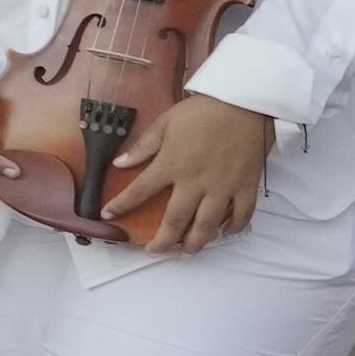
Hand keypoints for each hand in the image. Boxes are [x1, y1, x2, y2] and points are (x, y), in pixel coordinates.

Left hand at [104, 93, 278, 253]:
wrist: (243, 104)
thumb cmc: (202, 112)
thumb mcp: (165, 123)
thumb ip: (143, 147)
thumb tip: (120, 164)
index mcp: (171, 165)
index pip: (140, 191)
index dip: (122, 205)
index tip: (108, 215)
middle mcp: (195, 182)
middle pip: (176, 221)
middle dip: (163, 241)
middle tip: (154, 251)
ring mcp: (222, 187)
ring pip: (207, 225)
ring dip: (196, 242)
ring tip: (187, 251)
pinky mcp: (246, 186)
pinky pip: (241, 214)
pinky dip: (234, 227)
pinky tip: (225, 233)